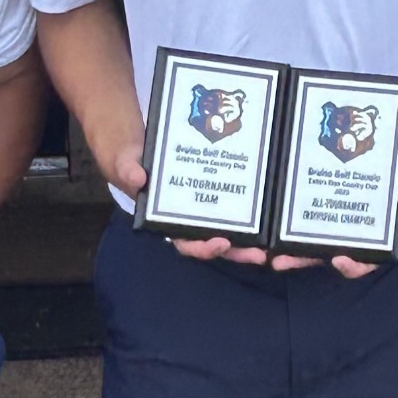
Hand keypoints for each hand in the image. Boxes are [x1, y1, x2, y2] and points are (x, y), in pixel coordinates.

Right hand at [103, 141, 266, 269]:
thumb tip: (137, 177)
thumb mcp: (124, 161)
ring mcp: (204, 205)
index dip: (203, 247)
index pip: (186, 241)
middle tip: (259, 254)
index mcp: (165, 219)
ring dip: (251, 237)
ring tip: (274, 243)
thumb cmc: (127, 158)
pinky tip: (272, 203)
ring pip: (230, 227)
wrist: (137, 143)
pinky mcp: (217, 189)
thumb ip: (127, 168)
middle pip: (215, 241)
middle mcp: (188, 217)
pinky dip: (252, 207)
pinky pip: (235, 201)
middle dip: (237, 251)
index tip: (220, 243)